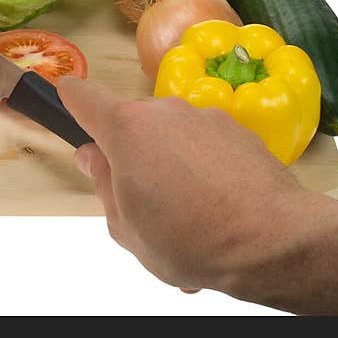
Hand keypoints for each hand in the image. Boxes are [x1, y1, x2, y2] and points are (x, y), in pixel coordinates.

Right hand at [57, 77, 314, 292]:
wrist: (273, 241)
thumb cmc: (190, 238)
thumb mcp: (124, 226)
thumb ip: (101, 183)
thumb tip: (93, 156)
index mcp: (126, 130)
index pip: (83, 96)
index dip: (69, 98)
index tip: (64, 99)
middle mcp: (164, 110)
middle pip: (130, 125)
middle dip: (130, 156)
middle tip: (142, 203)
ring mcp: (204, 116)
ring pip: (169, 137)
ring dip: (169, 166)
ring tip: (187, 216)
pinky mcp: (238, 129)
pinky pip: (204, 145)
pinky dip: (203, 170)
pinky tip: (216, 208)